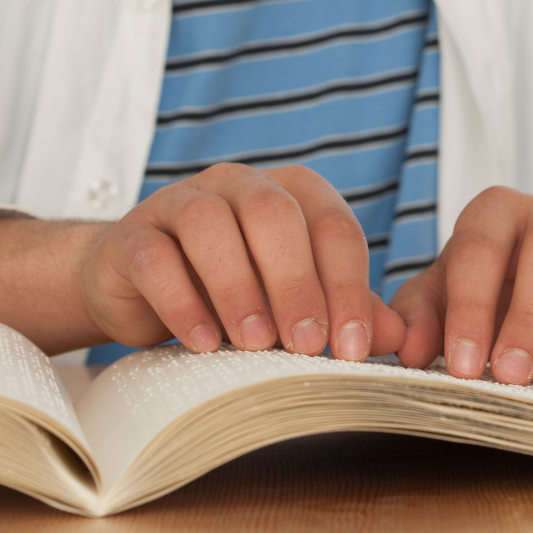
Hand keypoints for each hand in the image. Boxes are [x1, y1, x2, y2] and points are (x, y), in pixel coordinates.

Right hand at [81, 163, 404, 359]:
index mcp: (291, 194)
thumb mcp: (294, 302)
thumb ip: (344, 311)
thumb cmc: (233, 293)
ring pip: (212, 225)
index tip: (352, 348)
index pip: (333, 226)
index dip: (347, 286)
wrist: (140, 286)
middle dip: (296, 284)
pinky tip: (203, 342)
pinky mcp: (134, 234)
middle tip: (307, 346)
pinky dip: (181, 301)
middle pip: (274, 215)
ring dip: (238, 288)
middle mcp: (240, 185)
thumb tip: (398, 337)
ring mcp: (181, 201)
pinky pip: (155, 257)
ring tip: (255, 344)